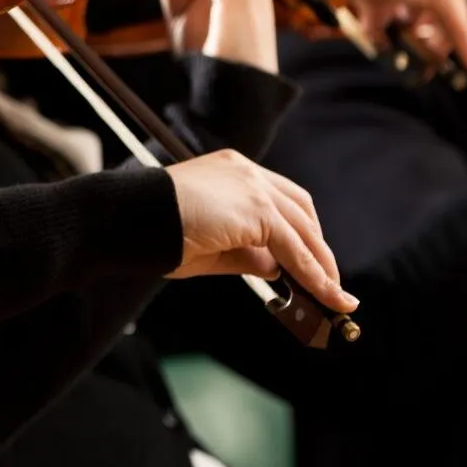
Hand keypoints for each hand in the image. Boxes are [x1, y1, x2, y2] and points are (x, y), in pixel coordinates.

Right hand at [164, 149, 357, 313]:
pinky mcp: (257, 210)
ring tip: (333, 296)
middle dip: (318, 248)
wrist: (132, 219)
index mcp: (231, 170)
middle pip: (300, 209)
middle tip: (328, 281)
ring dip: (322, 265)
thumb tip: (280, 269)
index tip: (309, 259)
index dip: (299, 231)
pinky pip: (295, 249)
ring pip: (303, 230)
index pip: (279, 199)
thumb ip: (247, 254)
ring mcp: (253, 187)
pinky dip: (314, 274)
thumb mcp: (210, 246)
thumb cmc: (158, 232)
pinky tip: (324, 294)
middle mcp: (246, 171)